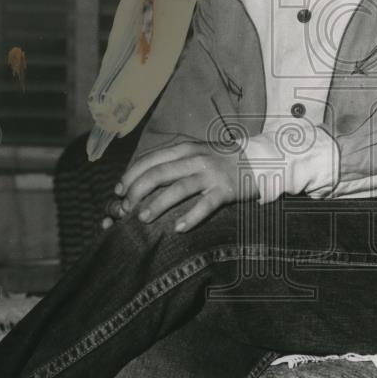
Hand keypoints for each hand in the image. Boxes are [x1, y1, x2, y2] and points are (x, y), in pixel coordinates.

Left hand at [114, 142, 257, 231]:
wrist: (259, 159)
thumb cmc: (221, 159)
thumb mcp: (196, 152)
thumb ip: (174, 162)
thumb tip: (143, 180)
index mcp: (184, 148)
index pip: (150, 160)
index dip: (130, 176)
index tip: (118, 191)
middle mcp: (195, 159)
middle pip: (158, 174)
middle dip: (137, 191)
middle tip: (126, 209)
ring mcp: (211, 174)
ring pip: (178, 189)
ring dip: (157, 204)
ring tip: (143, 218)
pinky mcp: (226, 189)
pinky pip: (205, 205)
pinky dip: (191, 217)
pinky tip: (178, 229)